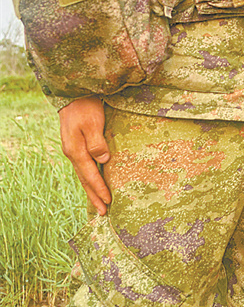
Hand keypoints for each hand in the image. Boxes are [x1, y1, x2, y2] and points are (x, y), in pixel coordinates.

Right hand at [59, 97, 110, 214]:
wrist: (73, 94)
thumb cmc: (86, 107)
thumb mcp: (93, 123)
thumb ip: (97, 143)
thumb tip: (103, 161)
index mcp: (76, 150)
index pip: (89, 175)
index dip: (99, 189)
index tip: (108, 201)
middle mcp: (73, 153)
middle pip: (84, 180)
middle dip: (93, 196)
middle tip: (103, 212)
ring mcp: (73, 149)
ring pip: (83, 174)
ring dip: (91, 189)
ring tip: (98, 203)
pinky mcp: (77, 145)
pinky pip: (83, 167)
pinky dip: (88, 177)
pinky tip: (93, 181)